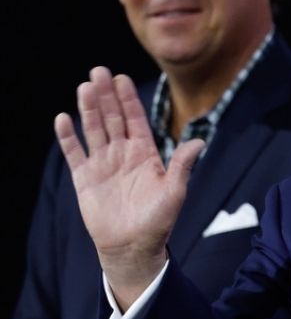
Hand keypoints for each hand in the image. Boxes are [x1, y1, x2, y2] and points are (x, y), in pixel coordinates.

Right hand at [54, 67, 202, 307]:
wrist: (133, 247)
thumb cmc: (158, 221)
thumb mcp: (175, 191)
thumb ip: (182, 165)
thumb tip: (199, 142)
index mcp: (145, 154)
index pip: (135, 119)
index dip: (128, 99)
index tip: (121, 78)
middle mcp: (122, 154)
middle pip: (112, 118)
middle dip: (106, 95)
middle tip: (98, 71)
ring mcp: (103, 164)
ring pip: (93, 130)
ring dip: (88, 109)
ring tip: (84, 87)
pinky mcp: (85, 178)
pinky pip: (74, 153)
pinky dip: (68, 137)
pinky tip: (63, 118)